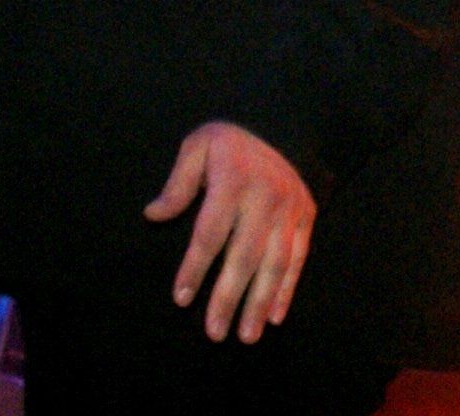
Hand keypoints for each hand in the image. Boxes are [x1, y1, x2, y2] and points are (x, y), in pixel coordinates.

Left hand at [145, 120, 315, 342]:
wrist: (285, 123)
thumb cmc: (231, 142)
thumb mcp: (199, 146)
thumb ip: (178, 183)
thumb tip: (153, 214)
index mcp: (234, 181)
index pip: (211, 233)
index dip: (195, 268)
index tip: (181, 299)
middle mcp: (266, 198)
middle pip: (245, 256)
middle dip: (229, 298)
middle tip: (214, 333)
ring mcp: (290, 209)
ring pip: (275, 263)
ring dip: (260, 303)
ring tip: (246, 336)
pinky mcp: (306, 216)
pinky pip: (299, 258)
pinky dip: (288, 288)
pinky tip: (275, 316)